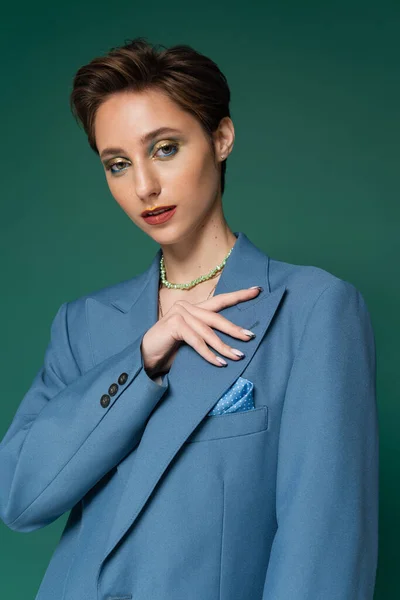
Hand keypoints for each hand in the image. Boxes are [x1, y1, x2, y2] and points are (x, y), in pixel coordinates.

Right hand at [140, 287, 261, 376]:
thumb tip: (237, 343)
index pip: (220, 300)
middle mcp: (186, 307)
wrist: (145, 359)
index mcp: (193, 309)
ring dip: (224, 346)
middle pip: (216, 317)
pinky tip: (219, 362)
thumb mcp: (193, 342)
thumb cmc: (170, 351)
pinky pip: (196, 341)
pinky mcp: (174, 324)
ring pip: (208, 331)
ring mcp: (179, 314)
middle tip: (250, 336)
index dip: (238, 296)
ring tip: (237, 356)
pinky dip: (209, 353)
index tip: (257, 291)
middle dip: (235, 328)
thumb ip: (208, 337)